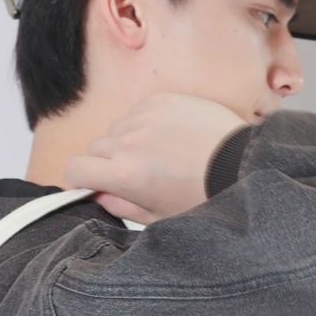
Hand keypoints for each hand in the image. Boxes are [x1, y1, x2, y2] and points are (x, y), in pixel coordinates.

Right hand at [61, 90, 252, 224]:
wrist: (240, 166)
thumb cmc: (204, 197)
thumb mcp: (159, 217)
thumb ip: (121, 207)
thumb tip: (99, 196)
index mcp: (124, 174)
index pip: (74, 168)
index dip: (79, 178)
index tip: (90, 184)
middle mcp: (128, 141)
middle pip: (94, 148)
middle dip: (106, 163)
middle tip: (134, 176)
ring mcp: (144, 116)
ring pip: (117, 129)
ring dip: (126, 142)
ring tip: (158, 157)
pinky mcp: (161, 99)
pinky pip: (138, 112)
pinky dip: (145, 124)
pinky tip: (169, 139)